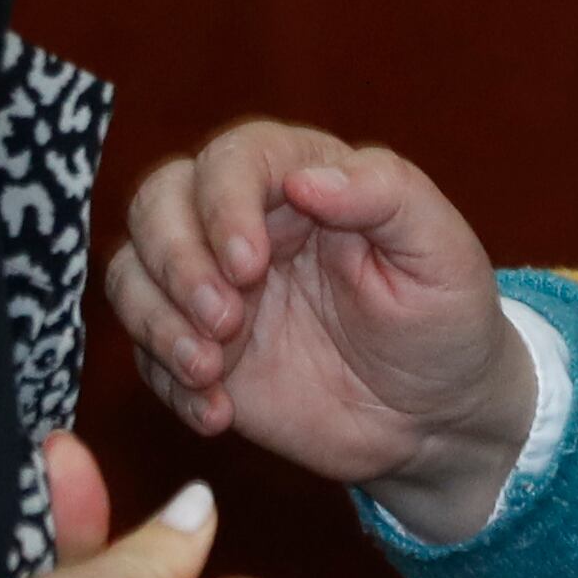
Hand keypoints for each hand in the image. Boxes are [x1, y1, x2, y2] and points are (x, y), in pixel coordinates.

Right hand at [108, 122, 531, 544]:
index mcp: (301, 180)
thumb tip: (303, 178)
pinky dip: (166, 383)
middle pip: (157, 202)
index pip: (231, 159)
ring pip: (132, 273)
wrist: (438, 419)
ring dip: (156, 320)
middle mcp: (244, 226)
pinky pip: (144, 354)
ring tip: (210, 370)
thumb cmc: (446, 320)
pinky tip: (219, 412)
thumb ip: (385, 195)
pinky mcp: (198, 354)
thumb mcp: (442, 252)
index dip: (222, 205)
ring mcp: (213, 291)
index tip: (247, 265)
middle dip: (175, 260)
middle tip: (224, 320)